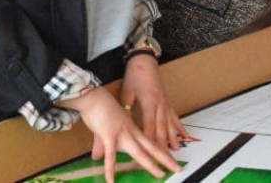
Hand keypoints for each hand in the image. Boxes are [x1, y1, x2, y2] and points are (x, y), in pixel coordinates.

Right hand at [62, 86, 179, 182]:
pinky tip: (110, 181)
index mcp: (133, 128)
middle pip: (152, 147)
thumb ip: (103, 145)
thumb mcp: (105, 128)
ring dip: (150, 164)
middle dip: (165, 158)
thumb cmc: (100, 108)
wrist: (94, 97)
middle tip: (177, 168)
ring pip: (140, 152)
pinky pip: (110, 156)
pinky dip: (110, 169)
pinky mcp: (110, 136)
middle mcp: (132, 131)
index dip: (161, 150)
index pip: (150, 141)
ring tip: (160, 174)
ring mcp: (123, 134)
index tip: (169, 158)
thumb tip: (97, 157)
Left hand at [120, 53, 193, 151]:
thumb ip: (125, 111)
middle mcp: (160, 104)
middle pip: (162, 128)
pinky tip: (184, 135)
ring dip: (172, 138)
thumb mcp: (126, 93)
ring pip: (170, 124)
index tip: (149, 153)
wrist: (145, 60)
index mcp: (149, 102)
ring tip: (176, 150)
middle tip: (165, 158)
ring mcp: (165, 103)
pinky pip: (174, 117)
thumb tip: (120, 126)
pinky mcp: (167, 101)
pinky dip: (179, 127)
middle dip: (163, 145)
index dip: (149, 140)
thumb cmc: (135, 75)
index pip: (149, 126)